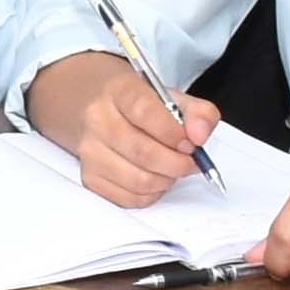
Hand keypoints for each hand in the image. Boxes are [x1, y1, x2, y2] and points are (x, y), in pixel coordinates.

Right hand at [21, 51, 216, 209]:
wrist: (101, 111)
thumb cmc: (141, 107)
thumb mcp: (173, 99)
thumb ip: (199, 112)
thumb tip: (200, 136)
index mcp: (119, 90)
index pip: (144, 112)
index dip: (173, 133)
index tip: (191, 143)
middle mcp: (97, 119)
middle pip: (142, 152)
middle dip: (177, 163)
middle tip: (190, 161)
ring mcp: (90, 150)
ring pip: (138, 180)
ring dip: (166, 180)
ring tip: (172, 169)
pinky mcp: (90, 177)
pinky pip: (130, 198)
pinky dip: (151, 194)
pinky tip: (155, 178)